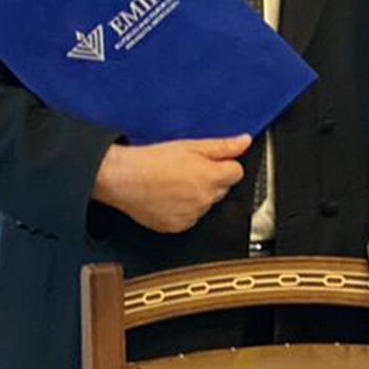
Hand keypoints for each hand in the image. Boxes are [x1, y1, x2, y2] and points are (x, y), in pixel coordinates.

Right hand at [90, 135, 249, 233]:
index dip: (224, 165)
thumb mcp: (191, 146)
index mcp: (212, 178)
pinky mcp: (178, 227)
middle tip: (187, 171)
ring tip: (174, 183)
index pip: (237, 172)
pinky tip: (168, 197)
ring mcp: (192, 216)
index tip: (209, 162)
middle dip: (211, 180)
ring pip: (206, 204)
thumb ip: (223, 146)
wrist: (122, 179)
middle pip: (222, 189)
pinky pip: (191, 217)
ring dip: (198, 196)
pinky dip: (184, 209)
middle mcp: (205, 200)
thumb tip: (245, 142)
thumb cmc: (153, 161)